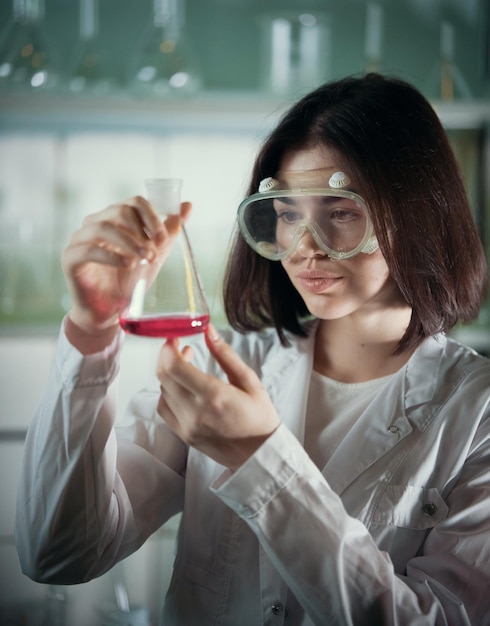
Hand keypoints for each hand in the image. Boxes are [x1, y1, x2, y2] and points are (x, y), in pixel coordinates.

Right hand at [62, 197, 191, 335]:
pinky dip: (111, 256)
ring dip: (129, 243)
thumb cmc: (129, 281)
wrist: (109, 311)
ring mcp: (79, 239)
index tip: (162, 239)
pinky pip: (88, 249)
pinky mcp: (70, 258)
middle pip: (120, 211)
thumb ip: (168, 232)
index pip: (134, 202)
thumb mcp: (154, 254)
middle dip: (141, 232)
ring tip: (143, 259)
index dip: (151, 217)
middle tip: (153, 254)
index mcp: (115, 218)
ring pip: (103, 227)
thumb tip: (188, 206)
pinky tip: (127, 265)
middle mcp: (95, 223)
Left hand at [156, 326, 279, 470]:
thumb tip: (208, 331)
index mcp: (214, 396)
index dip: (168, 347)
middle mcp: (195, 412)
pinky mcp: (183, 435)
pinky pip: (164, 408)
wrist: (259, 455)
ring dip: (169, 374)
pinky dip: (167, 392)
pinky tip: (182, 387)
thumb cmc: (259, 418)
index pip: (173, 366)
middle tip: (182, 348)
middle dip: (168, 356)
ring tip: (187, 367)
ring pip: (162, 390)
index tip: (176, 337)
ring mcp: (187, 426)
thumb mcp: (249, 381)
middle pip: (163, 376)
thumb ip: (225, 354)